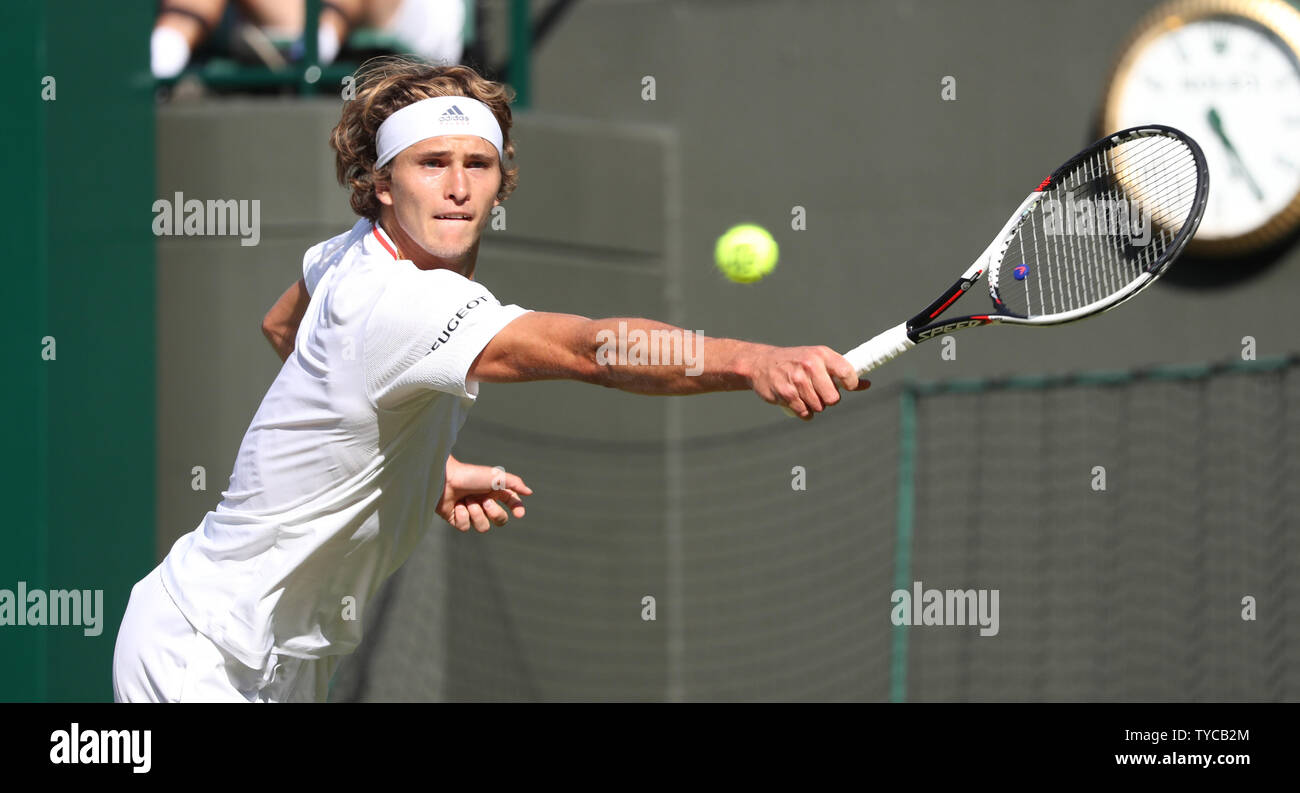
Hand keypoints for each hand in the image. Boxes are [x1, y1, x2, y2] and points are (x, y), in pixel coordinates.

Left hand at [437, 456, 532, 532]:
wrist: (445, 479)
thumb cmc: (470, 475)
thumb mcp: (496, 476)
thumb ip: (514, 483)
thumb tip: (529, 492)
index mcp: (495, 493)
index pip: (512, 505)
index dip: (517, 510)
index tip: (519, 513)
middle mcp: (484, 503)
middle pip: (500, 520)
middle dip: (493, 512)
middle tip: (483, 501)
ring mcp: (471, 513)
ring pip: (483, 527)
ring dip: (476, 514)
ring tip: (466, 501)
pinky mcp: (457, 519)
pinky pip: (465, 528)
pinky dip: (462, 516)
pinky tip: (456, 506)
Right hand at [747, 346, 868, 419]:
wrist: (761, 363)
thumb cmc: (796, 362)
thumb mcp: (819, 360)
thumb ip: (841, 372)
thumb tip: (866, 384)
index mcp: (822, 354)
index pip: (847, 373)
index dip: (850, 384)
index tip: (845, 386)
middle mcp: (810, 365)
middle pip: (833, 399)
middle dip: (828, 399)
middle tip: (819, 392)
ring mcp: (797, 379)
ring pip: (818, 407)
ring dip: (813, 405)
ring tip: (804, 394)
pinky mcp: (786, 393)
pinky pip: (804, 413)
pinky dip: (803, 411)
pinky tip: (796, 400)